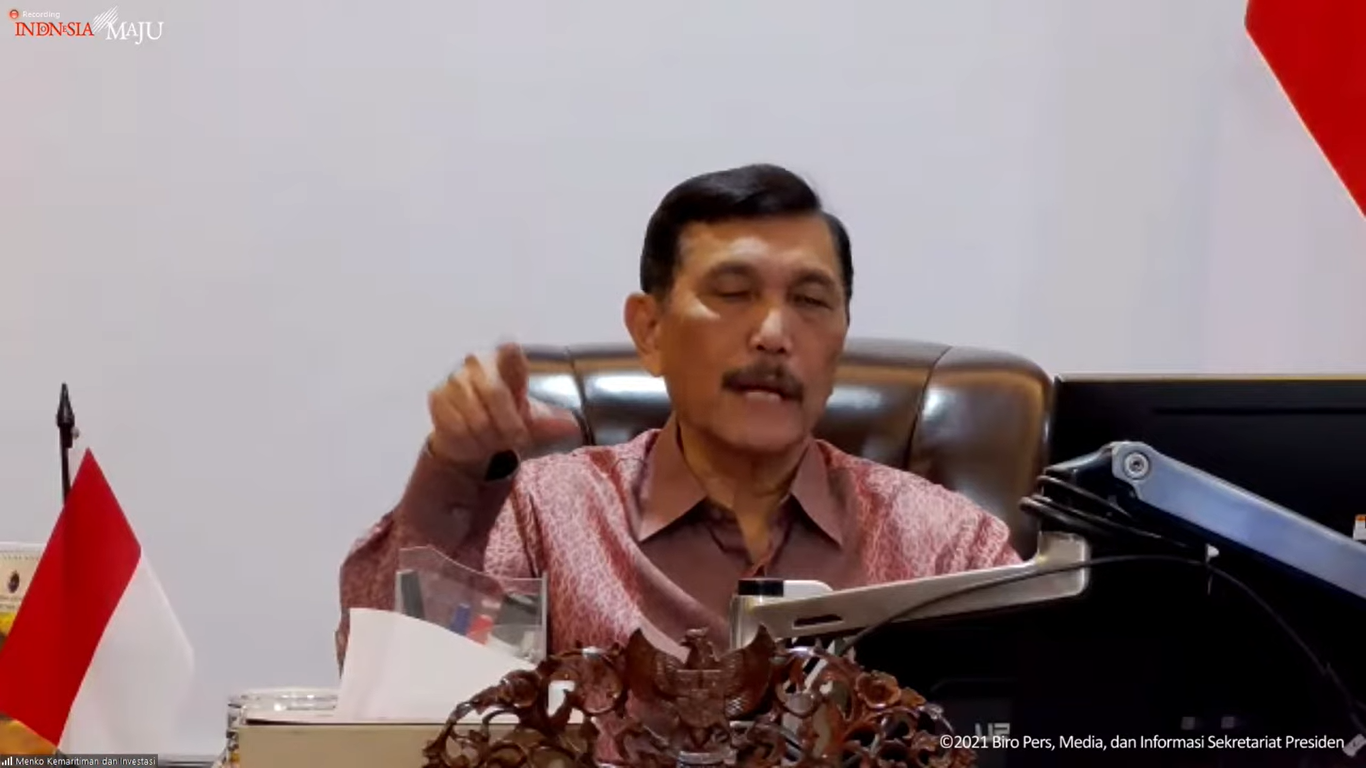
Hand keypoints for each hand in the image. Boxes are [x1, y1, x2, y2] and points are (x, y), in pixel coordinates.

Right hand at [427, 342, 580, 466]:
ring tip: (494, 440)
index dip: (509, 355)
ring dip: (489, 437)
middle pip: (494, 392)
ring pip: (475, 416)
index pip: (509, 353)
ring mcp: (455, 379)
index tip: (510, 351)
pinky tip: (473, 440)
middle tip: (516, 439)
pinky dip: (469, 441)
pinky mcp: (437, 397)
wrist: (474, 438)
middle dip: (508, 424)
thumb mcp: (534, 425)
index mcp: (506, 362)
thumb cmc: (508, 421)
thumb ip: (551, 424)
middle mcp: (478, 363)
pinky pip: (455, 426)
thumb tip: (572, 427)